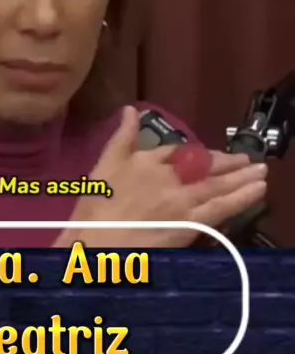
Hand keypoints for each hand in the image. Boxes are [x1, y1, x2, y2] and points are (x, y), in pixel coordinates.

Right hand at [54, 106, 266, 247]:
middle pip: (205, 165)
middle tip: (248, 160)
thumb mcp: (103, 165)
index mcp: (146, 160)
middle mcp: (168, 176)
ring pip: (218, 184)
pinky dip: (241, 198)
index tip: (208, 158)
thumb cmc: (94, 208)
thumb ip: (121, 137)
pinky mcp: (189, 223)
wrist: (95, 244)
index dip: (197, 155)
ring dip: (242, 176)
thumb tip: (130, 110)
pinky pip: (221, 208)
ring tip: (260, 171)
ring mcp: (181, 199)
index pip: (178, 152)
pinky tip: (257, 192)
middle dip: (228, 162)